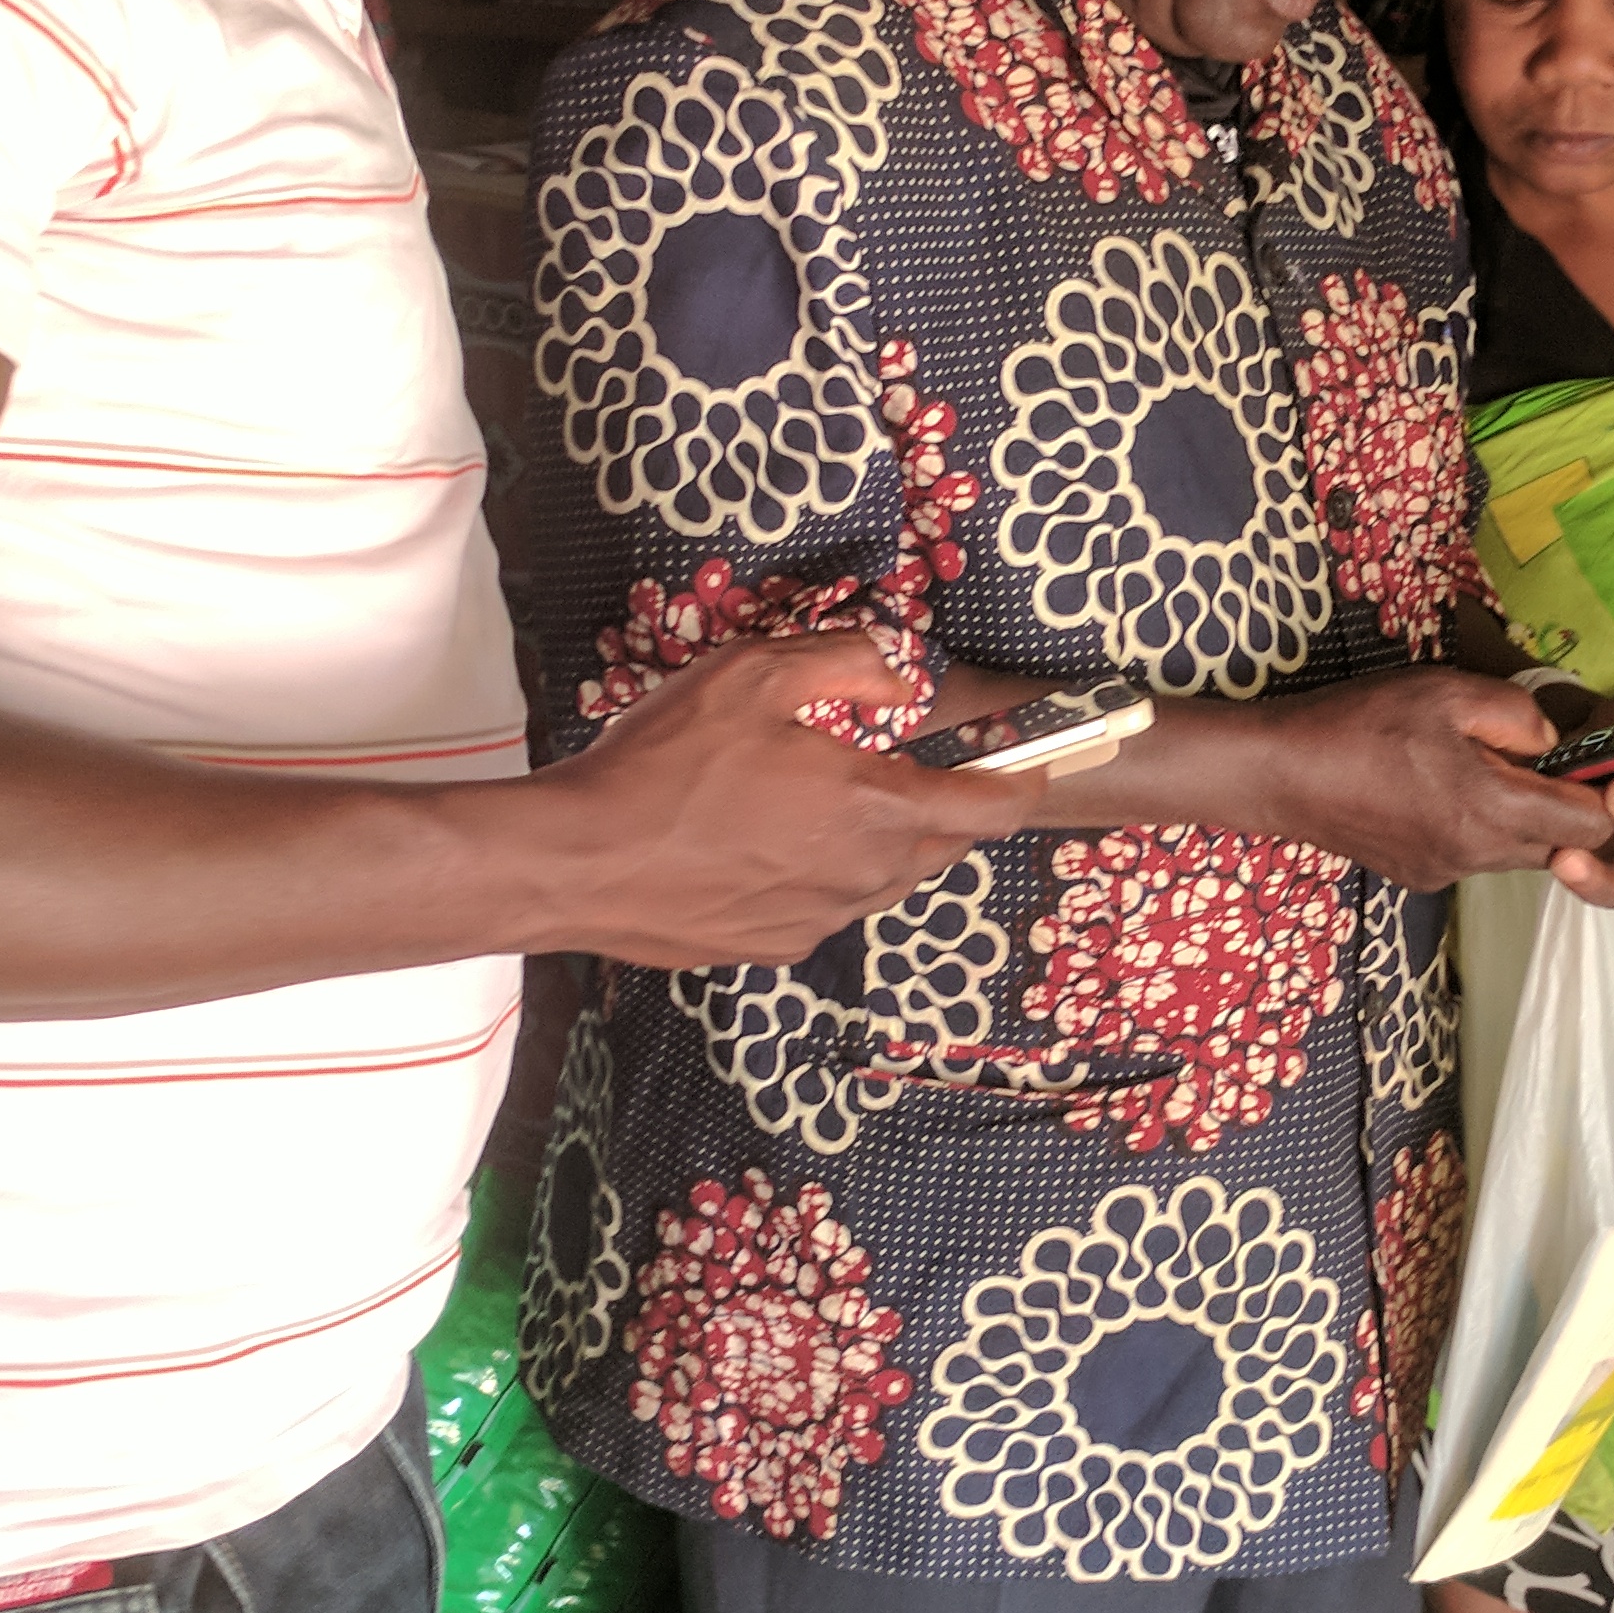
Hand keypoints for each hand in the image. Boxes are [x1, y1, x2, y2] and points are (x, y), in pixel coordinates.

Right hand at [530, 634, 1050, 966]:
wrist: (579, 863)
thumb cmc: (664, 764)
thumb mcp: (755, 675)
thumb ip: (847, 664)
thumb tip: (903, 674)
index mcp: (875, 809)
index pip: (989, 809)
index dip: (1023, 782)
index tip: (1035, 763)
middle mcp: (862, 876)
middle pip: (943, 847)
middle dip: (947, 806)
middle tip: (914, 764)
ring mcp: (819, 921)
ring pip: (886, 880)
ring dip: (882, 841)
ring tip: (826, 798)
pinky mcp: (774, 948)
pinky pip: (829, 905)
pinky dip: (825, 873)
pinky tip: (768, 842)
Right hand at [1257, 666, 1613, 891]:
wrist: (1281, 773)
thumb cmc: (1359, 723)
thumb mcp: (1446, 691)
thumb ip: (1516, 714)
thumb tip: (1553, 743)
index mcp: (1491, 809)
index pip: (1592, 825)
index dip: (1611, 796)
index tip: (1610, 764)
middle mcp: (1476, 854)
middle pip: (1564, 848)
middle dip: (1575, 811)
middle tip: (1564, 763)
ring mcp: (1447, 872)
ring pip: (1520, 855)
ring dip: (1528, 819)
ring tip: (1500, 769)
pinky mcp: (1421, 877)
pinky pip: (1478, 857)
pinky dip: (1485, 829)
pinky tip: (1452, 791)